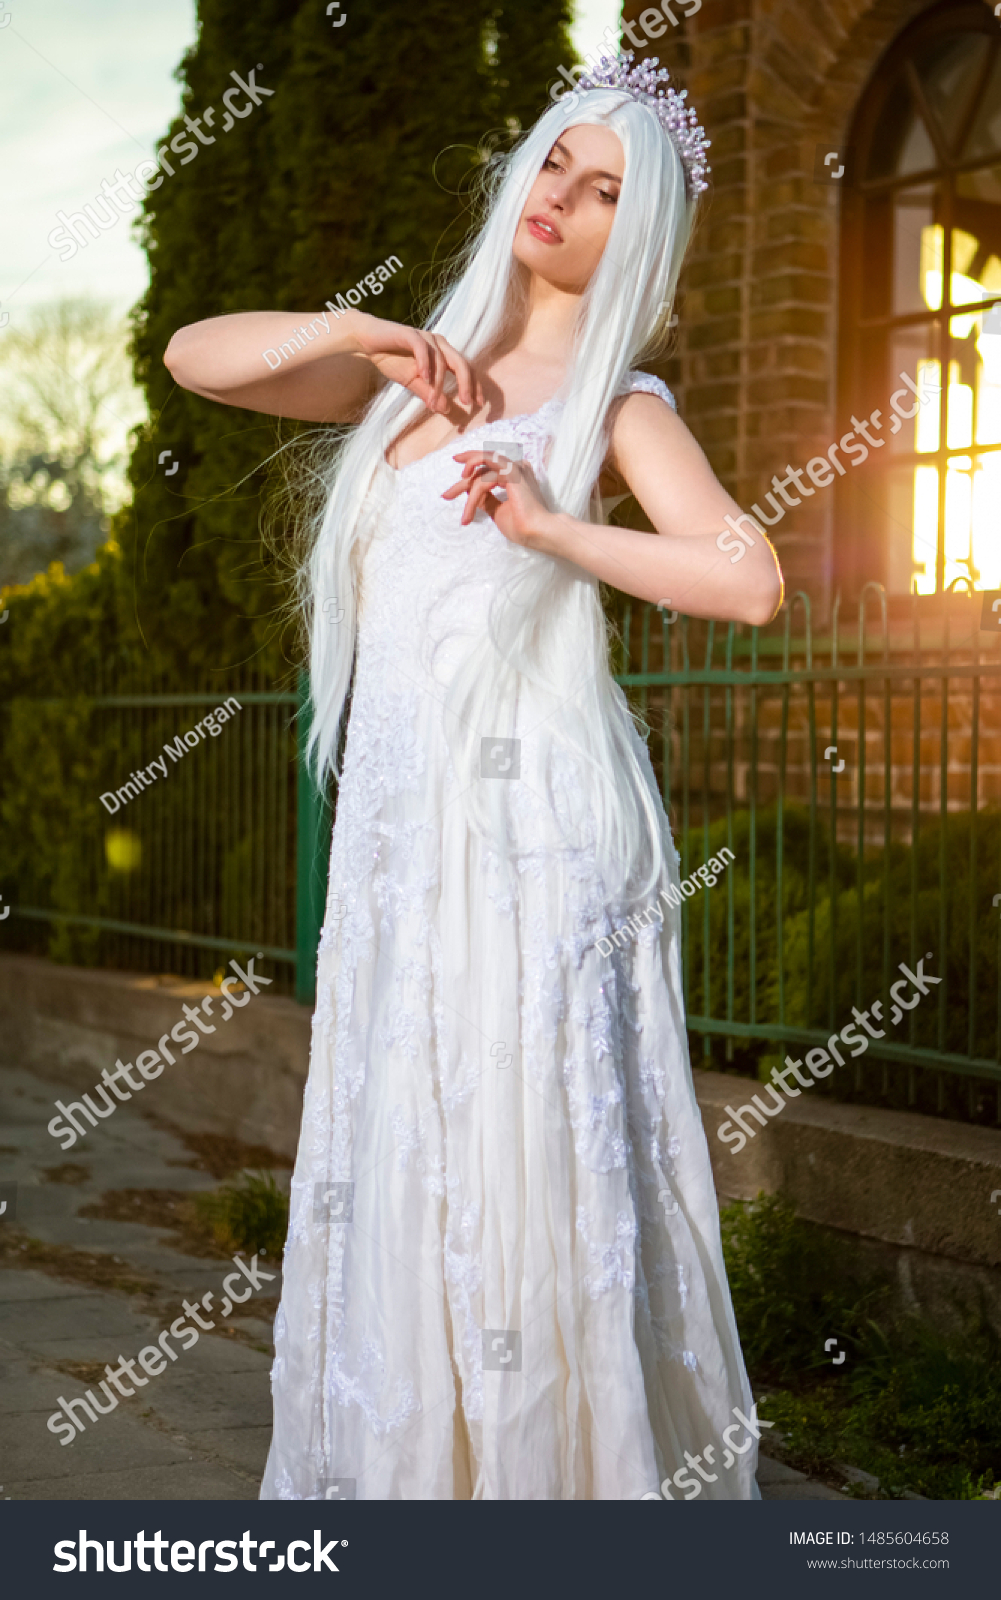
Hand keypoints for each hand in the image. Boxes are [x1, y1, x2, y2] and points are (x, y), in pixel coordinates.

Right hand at [351, 314, 482, 415]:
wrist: (367, 341)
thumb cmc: (392, 359)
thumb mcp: (413, 382)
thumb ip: (429, 393)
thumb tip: (446, 409)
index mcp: (443, 354)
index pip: (466, 369)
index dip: (475, 385)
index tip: (479, 404)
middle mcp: (439, 344)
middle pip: (461, 363)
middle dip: (466, 383)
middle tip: (467, 402)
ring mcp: (426, 337)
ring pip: (441, 361)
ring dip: (438, 384)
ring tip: (431, 403)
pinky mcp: (410, 334)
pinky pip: (422, 348)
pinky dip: (425, 363)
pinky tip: (424, 378)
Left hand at [442, 450, 555, 547]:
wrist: (536, 533)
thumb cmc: (522, 526)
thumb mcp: (497, 511)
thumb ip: (486, 499)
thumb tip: (471, 492)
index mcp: (515, 475)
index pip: (486, 471)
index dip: (467, 481)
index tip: (449, 494)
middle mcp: (516, 468)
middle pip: (481, 466)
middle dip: (461, 481)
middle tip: (445, 495)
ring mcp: (514, 468)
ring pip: (481, 469)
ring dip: (465, 485)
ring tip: (452, 499)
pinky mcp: (512, 472)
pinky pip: (485, 475)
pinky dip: (474, 489)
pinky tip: (469, 501)